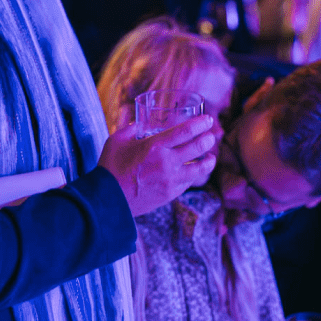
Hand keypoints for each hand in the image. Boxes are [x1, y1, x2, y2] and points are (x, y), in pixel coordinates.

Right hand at [98, 115, 216, 216]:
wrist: (108, 200)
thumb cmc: (110, 167)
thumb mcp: (116, 140)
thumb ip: (130, 129)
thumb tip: (139, 123)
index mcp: (154, 145)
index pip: (185, 131)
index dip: (200, 124)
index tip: (208, 120)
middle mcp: (166, 162)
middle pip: (197, 147)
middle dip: (208, 139)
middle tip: (211, 136)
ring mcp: (171, 180)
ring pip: (199, 169)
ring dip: (209, 161)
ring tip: (212, 157)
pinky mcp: (171, 194)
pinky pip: (188, 182)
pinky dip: (193, 176)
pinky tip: (193, 173)